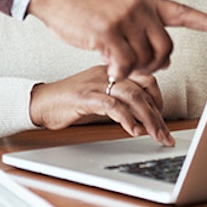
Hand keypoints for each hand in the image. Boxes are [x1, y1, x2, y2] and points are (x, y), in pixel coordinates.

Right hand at [26, 0, 206, 79]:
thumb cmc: (85, 7)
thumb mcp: (119, 8)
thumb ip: (140, 28)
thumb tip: (157, 58)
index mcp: (147, 0)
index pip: (183, 12)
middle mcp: (141, 7)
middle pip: (166, 48)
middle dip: (156, 64)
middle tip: (139, 66)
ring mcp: (125, 18)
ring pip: (144, 59)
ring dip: (132, 69)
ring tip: (116, 62)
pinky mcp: (108, 32)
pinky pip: (124, 64)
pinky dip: (118, 72)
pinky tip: (109, 69)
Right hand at [29, 65, 171, 144]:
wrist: (40, 102)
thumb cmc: (69, 102)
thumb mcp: (100, 98)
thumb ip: (120, 101)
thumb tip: (143, 116)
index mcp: (111, 71)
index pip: (146, 78)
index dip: (158, 98)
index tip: (161, 117)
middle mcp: (106, 74)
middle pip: (143, 89)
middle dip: (158, 115)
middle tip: (165, 135)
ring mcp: (96, 84)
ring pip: (133, 96)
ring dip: (149, 119)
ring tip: (155, 135)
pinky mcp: (85, 97)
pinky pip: (113, 106)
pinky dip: (127, 119)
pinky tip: (133, 131)